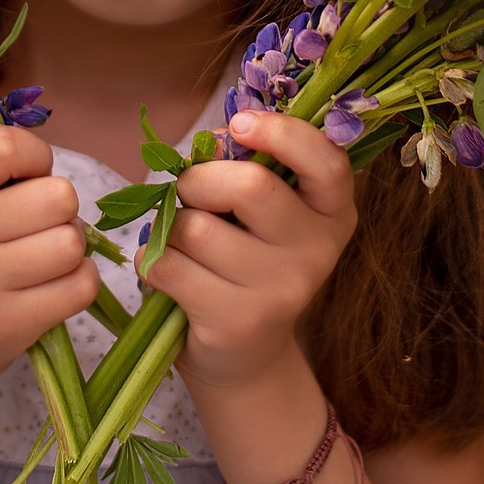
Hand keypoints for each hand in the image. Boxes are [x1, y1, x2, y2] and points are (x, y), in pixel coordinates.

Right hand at [0, 125, 99, 388]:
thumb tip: (49, 168)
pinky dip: (79, 281)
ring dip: (70, 246)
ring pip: (72, 242)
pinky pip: (82, 285)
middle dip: (60, 208)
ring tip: (41, 257)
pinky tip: (50, 286)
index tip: (24, 179)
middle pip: (57, 196)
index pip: (3, 146)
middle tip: (37, 226)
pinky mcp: (5, 325)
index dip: (33, 156)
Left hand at [144, 108, 356, 397]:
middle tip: (190, 194)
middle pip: (250, 187)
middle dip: (199, 180)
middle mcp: (318, 251)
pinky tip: (171, 273)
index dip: (282, 133)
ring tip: (185, 246)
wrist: (246, 359)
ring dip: (171, 228)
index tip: (240, 124)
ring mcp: (282, 291)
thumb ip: (246, 170)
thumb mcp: (262, 216)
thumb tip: (210, 142)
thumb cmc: (246, 265)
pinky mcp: (239, 321)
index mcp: (332, 212)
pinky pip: (169, 266)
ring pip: (197, 228)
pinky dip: (151, 261)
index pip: (326, 161)